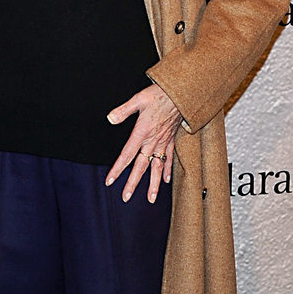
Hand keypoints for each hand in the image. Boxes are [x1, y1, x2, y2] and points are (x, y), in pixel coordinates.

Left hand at [105, 83, 180, 202]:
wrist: (182, 94)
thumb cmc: (160, 95)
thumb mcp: (138, 99)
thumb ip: (123, 110)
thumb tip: (110, 119)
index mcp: (142, 133)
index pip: (127, 155)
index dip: (117, 169)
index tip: (110, 181)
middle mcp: (152, 141)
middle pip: (141, 167)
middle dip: (132, 183)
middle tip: (126, 198)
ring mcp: (163, 142)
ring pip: (157, 168)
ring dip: (153, 185)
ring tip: (151, 199)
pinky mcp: (171, 140)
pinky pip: (168, 158)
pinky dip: (167, 170)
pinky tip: (165, 181)